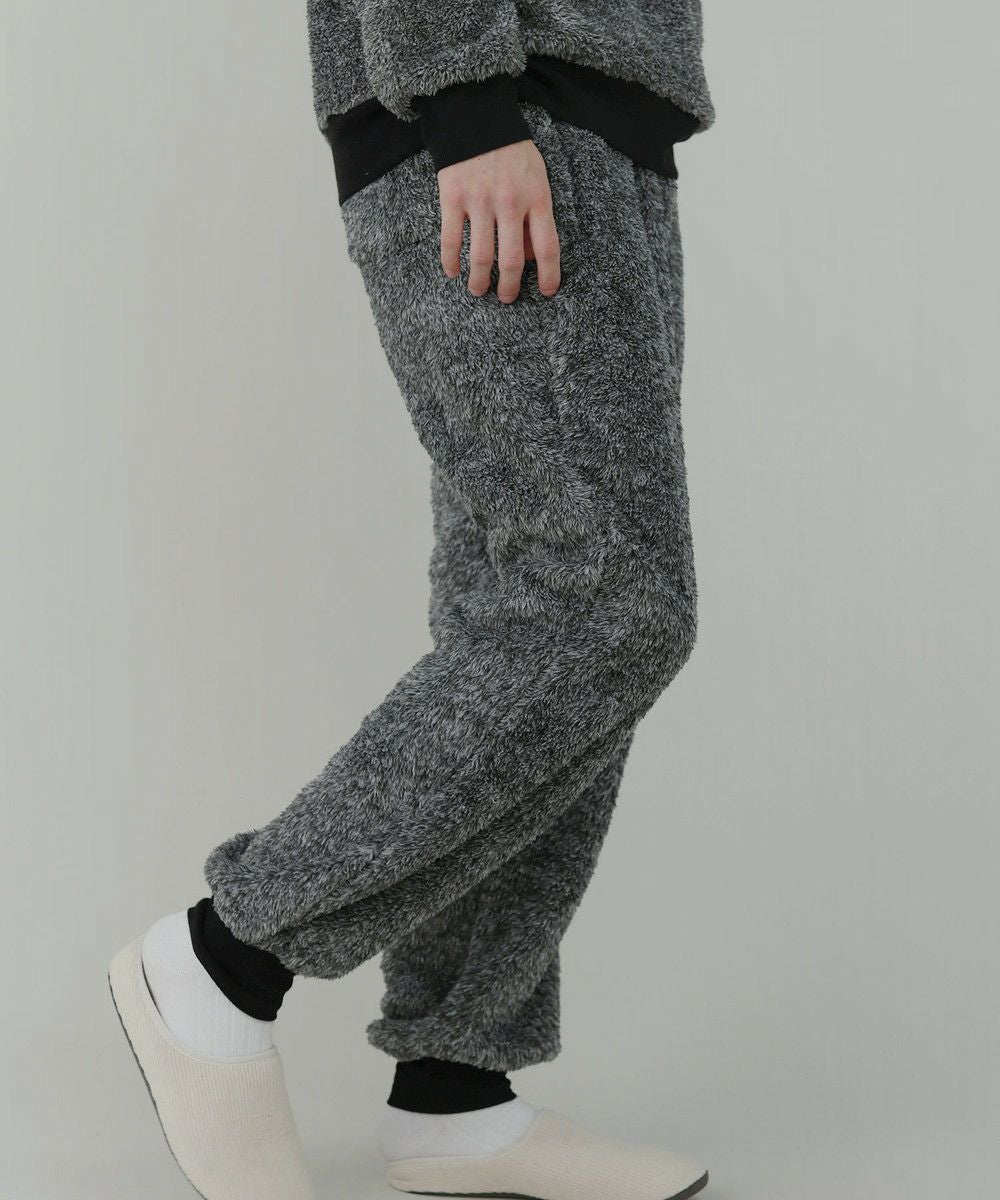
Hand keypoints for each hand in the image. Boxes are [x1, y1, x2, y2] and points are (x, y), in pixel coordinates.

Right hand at [437, 140, 560, 303]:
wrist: (475, 113)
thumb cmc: (511, 150)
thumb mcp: (536, 176)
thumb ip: (535, 215)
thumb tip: (530, 256)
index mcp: (537, 196)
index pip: (547, 247)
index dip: (549, 275)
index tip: (546, 292)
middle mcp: (510, 202)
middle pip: (511, 261)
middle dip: (509, 287)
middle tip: (506, 298)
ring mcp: (480, 200)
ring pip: (480, 257)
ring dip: (479, 281)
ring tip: (479, 290)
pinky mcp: (453, 197)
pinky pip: (451, 240)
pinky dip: (451, 261)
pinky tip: (453, 272)